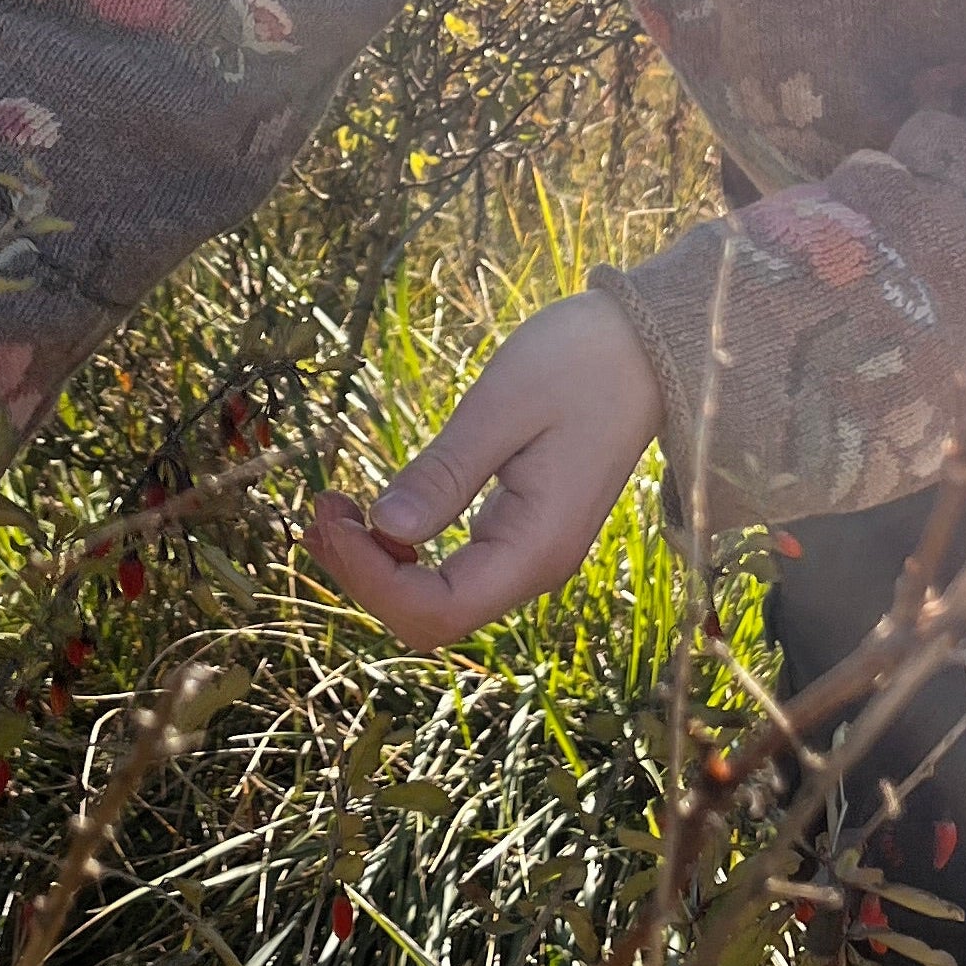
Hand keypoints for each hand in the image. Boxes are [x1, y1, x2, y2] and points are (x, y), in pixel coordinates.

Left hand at [306, 290, 660, 649]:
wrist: (646, 349)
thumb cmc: (579, 363)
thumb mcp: (502, 406)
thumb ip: (447, 472)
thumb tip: (385, 526)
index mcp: (535, 547)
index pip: (436, 609)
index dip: (370, 577)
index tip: (332, 513)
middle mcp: (534, 568)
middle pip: (431, 616)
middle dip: (364, 575)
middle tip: (319, 508)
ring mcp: (529, 555)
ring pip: (437, 598)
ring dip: (376, 565)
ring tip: (330, 509)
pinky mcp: (520, 533)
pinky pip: (451, 569)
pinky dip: (402, 551)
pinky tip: (369, 514)